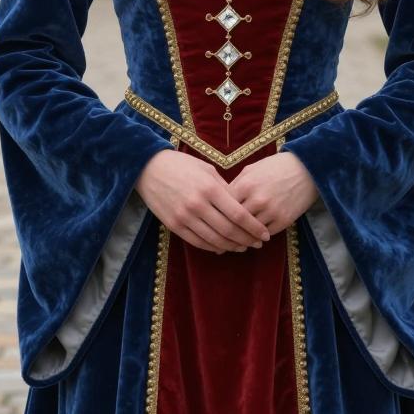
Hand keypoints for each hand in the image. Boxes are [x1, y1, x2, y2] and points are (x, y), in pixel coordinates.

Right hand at [135, 149, 272, 254]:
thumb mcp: (206, 170)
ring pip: (214, 240)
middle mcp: (198, 204)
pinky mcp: (174, 225)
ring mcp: (184, 217)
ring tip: (243, 247)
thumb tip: (242, 205)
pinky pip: (198, 242)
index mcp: (209, 188)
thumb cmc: (181, 165)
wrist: (149, 168)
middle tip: (258, 244)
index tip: (264, 234)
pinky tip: (223, 247)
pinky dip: (213, 247)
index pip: (238, 214)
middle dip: (247, 239)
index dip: (254, 227)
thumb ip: (224, 188)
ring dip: (232, 246)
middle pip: (229, 230)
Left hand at [226, 152, 318, 236]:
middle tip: (222, 237)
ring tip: (237, 240)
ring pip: (249, 232)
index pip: (223, 207)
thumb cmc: (274, 167)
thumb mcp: (250, 169)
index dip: (217, 215)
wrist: (305, 168)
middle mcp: (257, 200)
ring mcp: (271, 211)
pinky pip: (266, 234)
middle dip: (227, 230)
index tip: (214, 221)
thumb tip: (221, 202)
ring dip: (243, 237)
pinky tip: (254, 237)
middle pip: (235, 223)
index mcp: (245, 185)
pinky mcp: (284, 220)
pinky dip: (259, 237)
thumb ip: (235, 185)